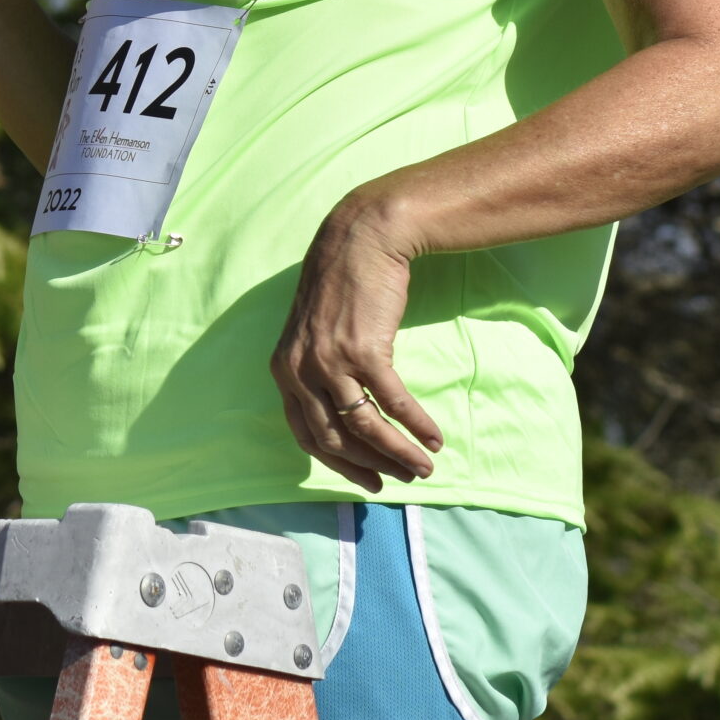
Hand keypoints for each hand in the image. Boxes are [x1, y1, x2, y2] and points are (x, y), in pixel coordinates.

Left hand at [271, 190, 443, 492]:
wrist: (360, 240)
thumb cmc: (342, 286)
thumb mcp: (312, 333)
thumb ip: (316, 371)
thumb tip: (342, 415)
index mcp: (285, 369)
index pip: (305, 435)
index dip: (337, 463)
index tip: (366, 480)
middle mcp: (300, 370)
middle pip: (333, 438)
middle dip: (369, 465)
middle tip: (399, 478)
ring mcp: (330, 361)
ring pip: (364, 427)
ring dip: (397, 453)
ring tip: (424, 466)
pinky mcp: (363, 350)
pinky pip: (393, 401)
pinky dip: (415, 424)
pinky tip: (434, 437)